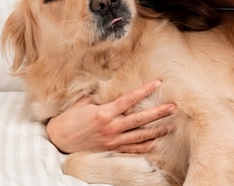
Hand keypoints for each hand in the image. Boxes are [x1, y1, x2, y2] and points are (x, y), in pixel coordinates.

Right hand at [46, 80, 175, 153]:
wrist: (59, 139)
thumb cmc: (70, 118)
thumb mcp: (84, 102)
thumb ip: (101, 96)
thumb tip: (114, 87)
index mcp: (105, 113)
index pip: (129, 100)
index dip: (144, 91)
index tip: (157, 83)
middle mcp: (112, 128)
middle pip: (140, 120)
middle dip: (159, 113)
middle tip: (173, 107)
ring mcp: (113, 141)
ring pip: (140, 136)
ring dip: (157, 130)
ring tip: (171, 125)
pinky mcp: (112, 150)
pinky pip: (132, 149)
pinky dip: (145, 146)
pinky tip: (156, 141)